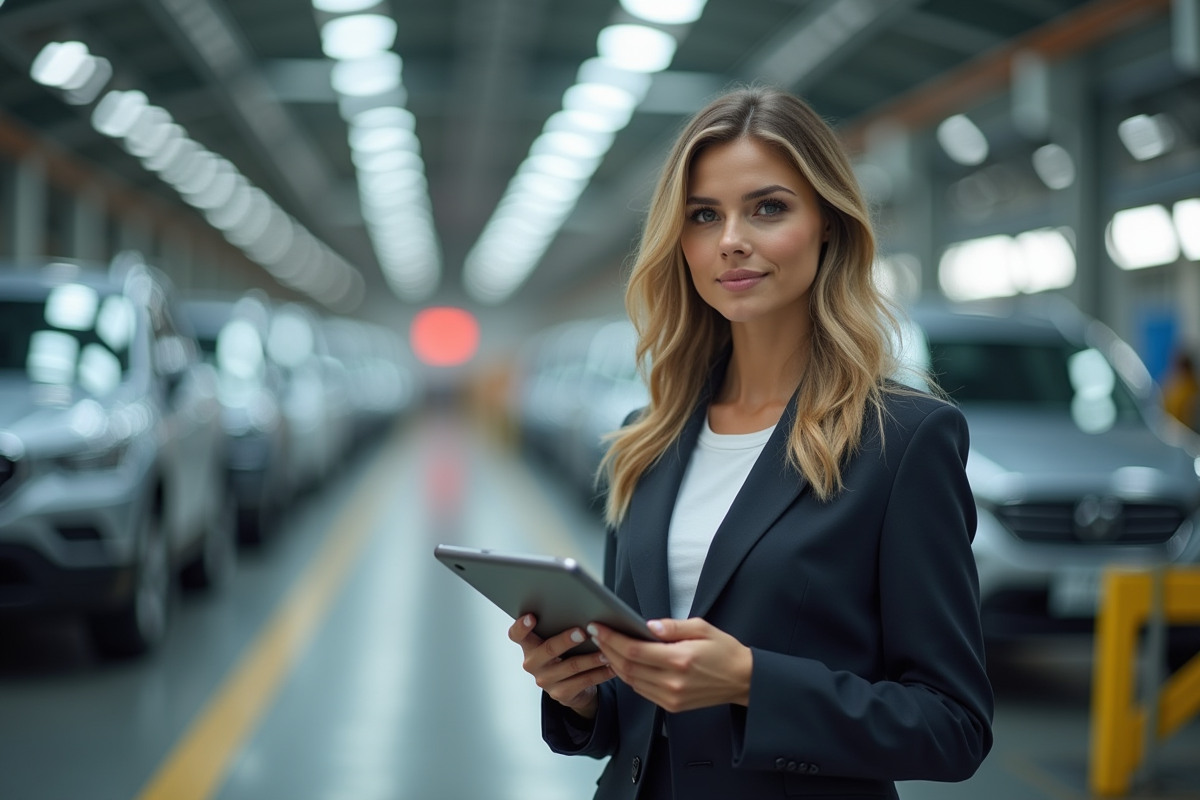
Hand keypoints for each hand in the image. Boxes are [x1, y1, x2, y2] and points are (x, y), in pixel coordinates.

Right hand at [508, 614, 614, 718]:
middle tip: (583, 632)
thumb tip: (582, 609)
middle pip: (549, 649)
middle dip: (567, 640)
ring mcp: (545, 680)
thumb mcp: (556, 640)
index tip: (532, 617)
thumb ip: (558, 626)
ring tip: (606, 651)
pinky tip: (611, 666)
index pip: (516, 635)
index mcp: (529, 645)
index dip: (521, 626)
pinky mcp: (560, 693)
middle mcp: (532, 663)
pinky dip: (600, 673)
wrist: (571, 687)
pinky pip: (584, 681)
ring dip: (592, 658)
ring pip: (571, 666)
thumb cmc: (564, 654)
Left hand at [588, 618, 752, 713]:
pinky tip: (624, 664)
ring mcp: (671, 697)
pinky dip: (629, 677)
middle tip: (596, 634)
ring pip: (632, 681)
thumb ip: (673, 626)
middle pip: (628, 667)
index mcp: (680, 659)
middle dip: (608, 650)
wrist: (743, 680)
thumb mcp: (703, 628)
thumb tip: (648, 626)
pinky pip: (642, 691)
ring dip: (615, 664)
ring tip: (606, 647)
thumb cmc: (725, 651)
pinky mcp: (672, 706)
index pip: (635, 650)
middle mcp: (673, 682)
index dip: (612, 639)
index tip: (599, 627)